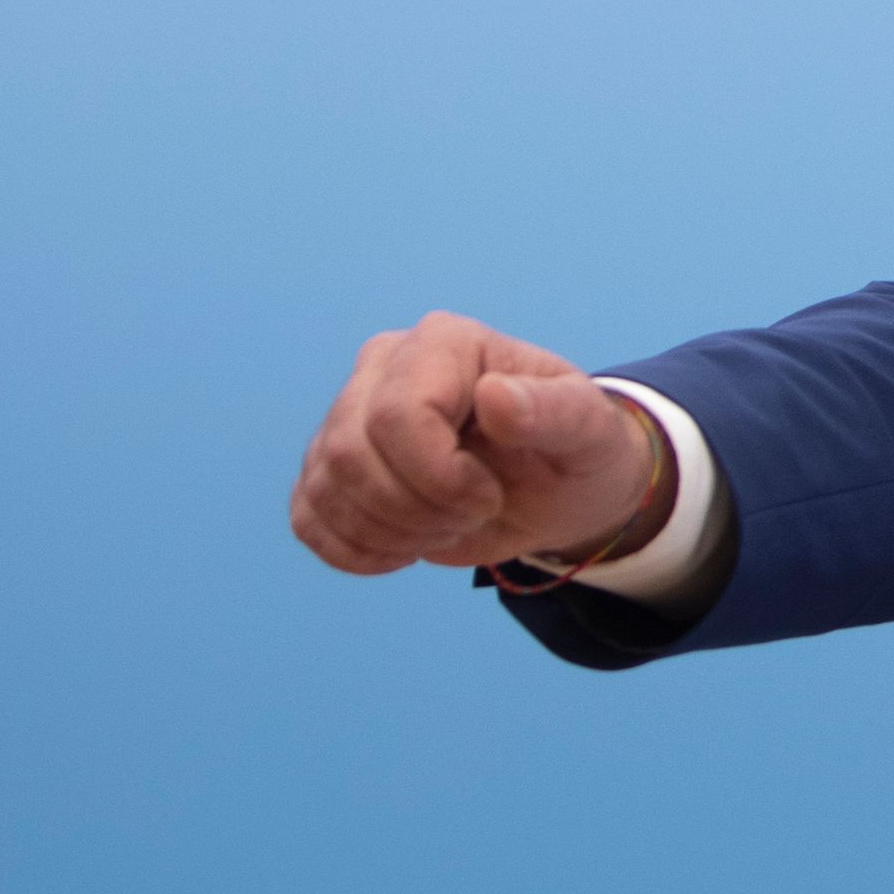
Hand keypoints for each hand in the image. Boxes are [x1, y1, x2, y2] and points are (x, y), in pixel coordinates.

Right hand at [289, 312, 664, 575]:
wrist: (555, 490)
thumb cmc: (575, 451)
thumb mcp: (588, 432)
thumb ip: (553, 412)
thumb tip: (495, 395)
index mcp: (445, 343)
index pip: (399, 414)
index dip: (438, 476)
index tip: (488, 495)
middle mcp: (384, 365)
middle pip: (350, 453)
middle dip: (414, 510)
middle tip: (468, 517)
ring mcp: (349, 415)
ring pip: (323, 486)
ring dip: (389, 533)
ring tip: (444, 526)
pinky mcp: (330, 468)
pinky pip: (306, 517)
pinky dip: (354, 550)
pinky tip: (404, 548)